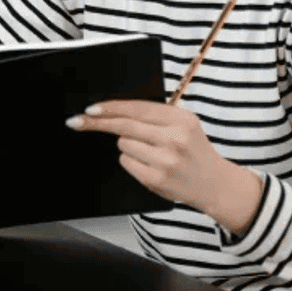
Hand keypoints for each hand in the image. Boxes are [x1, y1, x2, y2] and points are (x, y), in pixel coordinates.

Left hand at [65, 99, 262, 235]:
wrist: (214, 183)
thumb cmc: (193, 150)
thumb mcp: (184, 124)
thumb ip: (156, 115)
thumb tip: (114, 110)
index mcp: (181, 119)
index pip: (137, 108)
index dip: (111, 107)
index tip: (90, 108)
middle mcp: (175, 138)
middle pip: (124, 125)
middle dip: (97, 123)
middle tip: (77, 121)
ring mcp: (165, 160)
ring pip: (123, 144)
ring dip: (127, 145)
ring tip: (149, 151)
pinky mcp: (157, 179)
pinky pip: (126, 162)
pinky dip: (131, 162)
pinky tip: (149, 164)